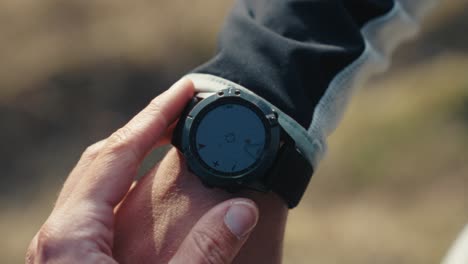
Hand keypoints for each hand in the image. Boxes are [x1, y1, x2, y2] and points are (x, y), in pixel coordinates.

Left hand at [26, 79, 259, 263]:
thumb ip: (203, 257)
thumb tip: (241, 212)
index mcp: (73, 234)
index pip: (118, 152)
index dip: (157, 116)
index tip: (187, 88)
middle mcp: (62, 232)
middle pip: (104, 157)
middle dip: (146, 126)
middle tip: (182, 107)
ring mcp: (65, 245)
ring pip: (98, 179)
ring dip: (135, 151)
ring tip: (170, 135)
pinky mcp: (75, 259)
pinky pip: (101, 203)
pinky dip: (128, 182)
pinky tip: (150, 186)